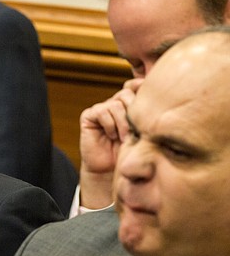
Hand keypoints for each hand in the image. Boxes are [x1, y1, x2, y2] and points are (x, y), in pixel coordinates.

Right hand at [78, 78, 142, 208]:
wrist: (110, 170)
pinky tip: (112, 136)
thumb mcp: (146, 134)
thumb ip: (150, 118)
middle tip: (137, 130)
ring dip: (123, 122)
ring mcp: (102, 109)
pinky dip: (110, 124)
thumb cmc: (130, 153)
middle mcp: (115, 104)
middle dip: (134, 111)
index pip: (135, 85)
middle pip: (127, 93)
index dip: (142, 88)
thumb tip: (166, 102)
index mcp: (129, 104)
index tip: (152, 101)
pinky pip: (102, 111)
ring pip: (116, 103)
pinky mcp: (89, 116)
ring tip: (125, 138)